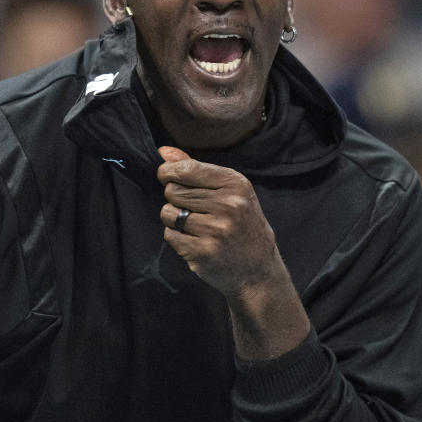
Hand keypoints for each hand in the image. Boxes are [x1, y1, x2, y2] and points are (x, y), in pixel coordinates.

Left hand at [157, 146, 281, 296]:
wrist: (257, 269)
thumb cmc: (241, 223)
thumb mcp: (230, 191)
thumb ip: (196, 169)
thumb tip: (163, 152)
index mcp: (235, 184)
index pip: (186, 169)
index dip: (168, 171)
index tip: (166, 176)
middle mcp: (227, 205)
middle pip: (173, 191)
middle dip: (175, 198)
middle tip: (193, 208)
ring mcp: (214, 230)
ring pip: (168, 213)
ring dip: (174, 218)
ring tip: (195, 225)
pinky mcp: (202, 252)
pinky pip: (170, 235)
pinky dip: (177, 237)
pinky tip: (195, 240)